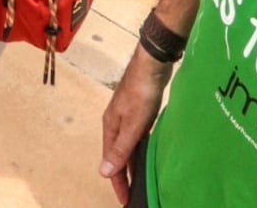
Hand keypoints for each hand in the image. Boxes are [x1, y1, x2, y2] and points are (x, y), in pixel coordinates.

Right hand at [99, 48, 169, 202]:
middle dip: (123, 175)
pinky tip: (146, 153)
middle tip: (131, 193)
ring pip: (127, 146)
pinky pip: (136, 137)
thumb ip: (121, 149)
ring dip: (131, 163)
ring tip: (139, 179)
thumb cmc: (141, 91)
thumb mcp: (132, 124)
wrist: (153, 63)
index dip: (118, 181)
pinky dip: (139, 149)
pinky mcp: (139, 110)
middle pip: (117, 154)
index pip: (111, 161)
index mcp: (110, 127)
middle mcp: (115, 122)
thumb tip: (104, 172)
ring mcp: (126, 116)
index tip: (125, 199)